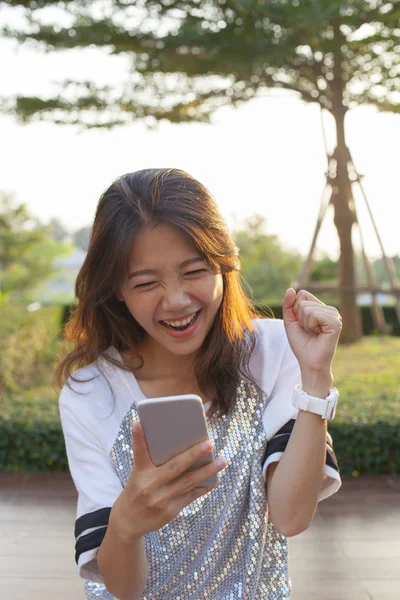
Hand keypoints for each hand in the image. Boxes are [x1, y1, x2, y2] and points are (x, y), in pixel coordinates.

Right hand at [110, 422, 226, 541]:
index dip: (138, 437)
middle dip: (194, 454)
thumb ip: (150, 460)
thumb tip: (171, 440)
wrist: (128, 522)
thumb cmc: (136, 490)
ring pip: (188, 482)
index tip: (138, 423)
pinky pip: (191, 496)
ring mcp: (162, 499)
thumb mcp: (137, 474)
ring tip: (222, 461)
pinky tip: (215, 479)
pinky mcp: (171, 510)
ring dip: (207, 471)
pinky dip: (204, 487)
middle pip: (175, 467)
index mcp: (140, 472)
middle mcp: (150, 486)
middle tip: (209, 443)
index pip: (139, 452)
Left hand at [282, 288, 341, 393]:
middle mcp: (330, 309)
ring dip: (305, 323)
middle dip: (300, 317)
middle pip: (303, 300)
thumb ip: (288, 305)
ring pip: (308, 308)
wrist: (309, 362)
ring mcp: (335, 315)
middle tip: (308, 331)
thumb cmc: (301, 343)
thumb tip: (291, 289)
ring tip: (313, 333)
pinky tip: (318, 333)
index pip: (302, 294)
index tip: (302, 324)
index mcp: (321, 308)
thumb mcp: (290, 321)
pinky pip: (315, 315)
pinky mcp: (336, 323)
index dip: (295, 309)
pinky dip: (311, 325)